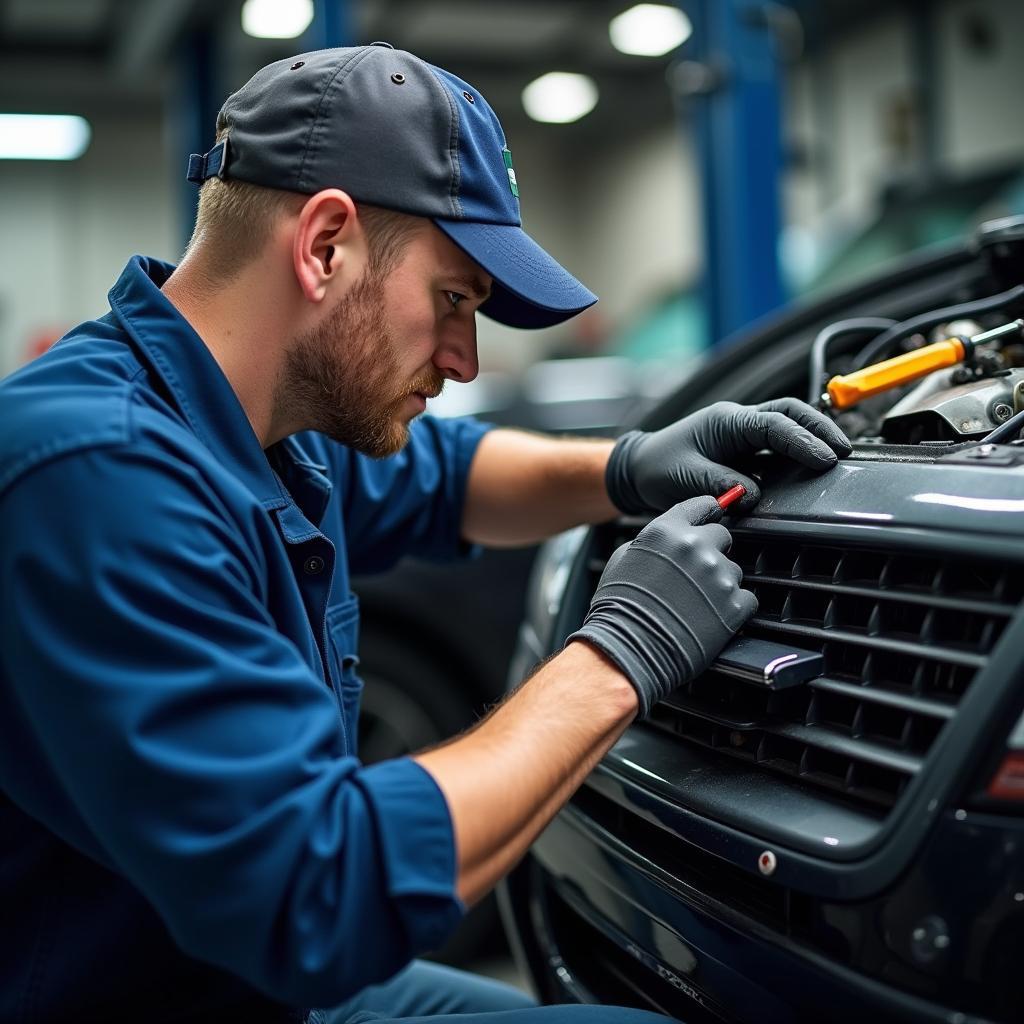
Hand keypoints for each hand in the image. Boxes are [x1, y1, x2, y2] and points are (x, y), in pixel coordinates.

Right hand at [567, 496, 756, 717]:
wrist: (628, 649)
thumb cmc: (619, 607)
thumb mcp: (623, 558)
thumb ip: (653, 541)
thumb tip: (669, 540)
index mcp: (667, 530)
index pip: (702, 505)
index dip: (706, 513)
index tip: (709, 520)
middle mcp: (696, 546)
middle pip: (722, 536)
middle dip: (711, 551)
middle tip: (694, 575)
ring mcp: (718, 576)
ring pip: (733, 569)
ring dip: (719, 582)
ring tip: (696, 603)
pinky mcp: (735, 606)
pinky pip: (746, 598)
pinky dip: (732, 608)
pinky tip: (710, 617)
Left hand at [606, 398, 851, 514]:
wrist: (638, 469)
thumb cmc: (657, 468)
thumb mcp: (685, 478)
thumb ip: (720, 484)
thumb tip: (754, 495)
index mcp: (726, 422)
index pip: (774, 425)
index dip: (802, 441)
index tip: (824, 459)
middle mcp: (738, 422)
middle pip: (790, 414)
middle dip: (820, 429)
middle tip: (845, 450)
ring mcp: (743, 434)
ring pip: (788, 425)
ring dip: (814, 437)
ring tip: (838, 456)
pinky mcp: (744, 450)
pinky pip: (778, 445)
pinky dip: (799, 452)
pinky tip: (813, 466)